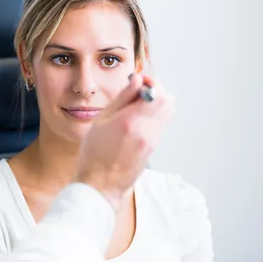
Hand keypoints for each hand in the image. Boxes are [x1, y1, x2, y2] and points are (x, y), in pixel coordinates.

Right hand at [75, 74, 174, 211]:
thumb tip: (136, 80)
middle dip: (157, 91)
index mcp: (131, 121)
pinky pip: (160, 124)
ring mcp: (153, 141)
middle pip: (168, 101)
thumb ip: (122, 98)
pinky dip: (153, 116)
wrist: (101, 183)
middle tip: (140, 90)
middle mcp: (147, 130)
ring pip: (167, 113)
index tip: (138, 79)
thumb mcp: (101, 120)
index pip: (156, 92)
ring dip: (157, 103)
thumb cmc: (95, 152)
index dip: (150, 81)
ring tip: (137, 105)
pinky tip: (135, 119)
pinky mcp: (153, 148)